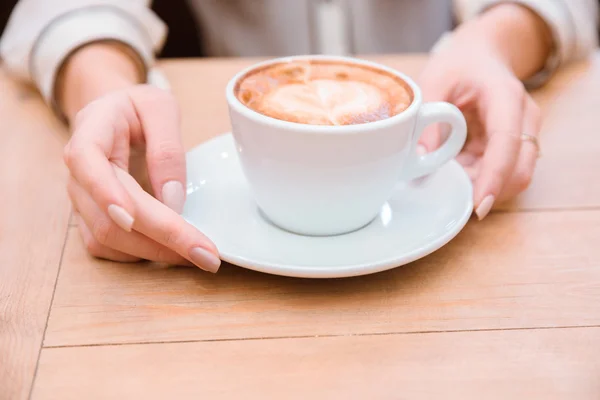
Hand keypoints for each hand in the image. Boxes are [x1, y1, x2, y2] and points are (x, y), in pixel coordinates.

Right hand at [64, 85, 220, 271]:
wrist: (114, 116)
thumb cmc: (137, 109)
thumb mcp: (160, 108)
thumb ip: (167, 149)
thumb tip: (172, 200)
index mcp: (90, 132)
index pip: (87, 162)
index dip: (106, 192)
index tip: (132, 218)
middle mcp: (79, 171)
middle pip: (109, 214)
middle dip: (161, 237)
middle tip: (207, 255)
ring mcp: (82, 200)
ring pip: (109, 238)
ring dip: (155, 252)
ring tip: (199, 254)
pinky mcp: (91, 219)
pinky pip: (110, 248)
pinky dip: (143, 255)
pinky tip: (177, 252)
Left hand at [418, 5, 548, 219]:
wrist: (481, 55)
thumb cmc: (458, 65)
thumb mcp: (434, 80)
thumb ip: (428, 116)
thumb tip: (421, 158)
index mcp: (506, 97)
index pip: (507, 142)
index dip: (493, 176)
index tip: (479, 204)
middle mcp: (524, 119)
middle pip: (519, 170)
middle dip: (487, 190)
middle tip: (448, 194)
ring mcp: (523, 135)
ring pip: (512, 178)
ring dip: (480, 186)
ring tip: (448, 175)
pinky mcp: (514, 148)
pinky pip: (501, 174)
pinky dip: (478, 180)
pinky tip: (456, 171)